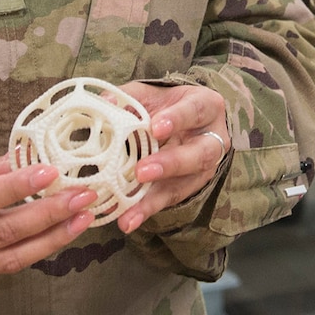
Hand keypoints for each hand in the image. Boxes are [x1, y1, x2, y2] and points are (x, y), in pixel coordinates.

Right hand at [0, 155, 95, 276]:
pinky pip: (10, 265)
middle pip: (3, 231)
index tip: (49, 170)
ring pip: (13, 256)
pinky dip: (41, 249)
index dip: (16, 187)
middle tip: (83, 195)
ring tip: (84, 216)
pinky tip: (65, 232)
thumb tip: (21, 158)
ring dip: (54, 237)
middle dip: (48, 214)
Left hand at [115, 81, 231, 234]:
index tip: (156, 128)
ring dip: (155, 198)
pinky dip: (147, 210)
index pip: (194, 111)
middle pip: (200, 154)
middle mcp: (212, 139)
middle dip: (170, 164)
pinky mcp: (189, 187)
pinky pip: (170, 200)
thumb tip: (102, 102)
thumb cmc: (167, 105)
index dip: (177, 119)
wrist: (185, 122)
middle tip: (142, 172)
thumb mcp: (152, 94)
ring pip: (185, 184)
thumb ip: (129, 97)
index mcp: (205, 107)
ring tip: (130, 212)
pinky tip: (128, 219)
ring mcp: (204, 168)